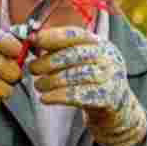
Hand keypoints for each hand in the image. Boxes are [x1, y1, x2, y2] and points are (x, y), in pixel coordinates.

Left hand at [29, 26, 146, 145]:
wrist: (116, 110)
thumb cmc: (91, 83)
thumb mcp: (82, 63)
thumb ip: (59, 51)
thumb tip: (30, 40)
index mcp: (101, 45)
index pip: (77, 35)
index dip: (54, 36)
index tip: (34, 39)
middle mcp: (109, 58)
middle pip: (75, 55)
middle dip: (49, 61)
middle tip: (32, 68)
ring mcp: (111, 78)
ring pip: (76, 75)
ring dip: (51, 81)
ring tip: (38, 85)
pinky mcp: (109, 98)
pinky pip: (79, 95)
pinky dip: (58, 96)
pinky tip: (45, 98)